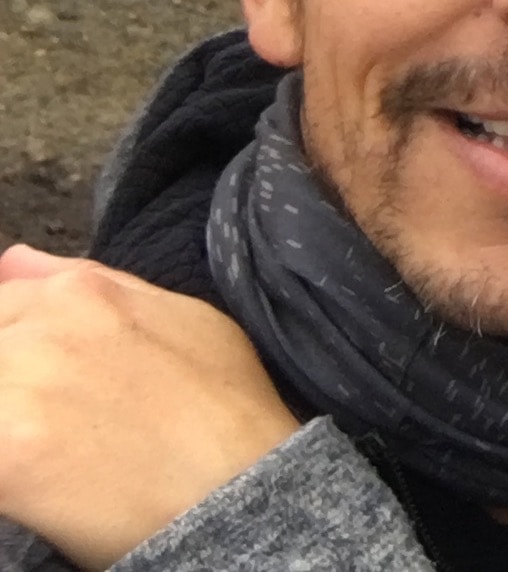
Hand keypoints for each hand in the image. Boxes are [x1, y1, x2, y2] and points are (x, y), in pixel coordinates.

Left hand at [0, 245, 302, 569]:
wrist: (242, 487)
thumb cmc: (224, 408)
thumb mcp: (182, 318)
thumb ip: (91, 286)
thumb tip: (13, 262)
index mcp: (81, 291)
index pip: (1, 307)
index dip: (20, 353)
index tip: (43, 383)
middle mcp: (41, 328)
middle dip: (16, 385)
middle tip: (60, 421)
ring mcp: (18, 389)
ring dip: (12, 422)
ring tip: (58, 450)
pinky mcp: (4, 453)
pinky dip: (9, 467)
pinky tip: (48, 479)